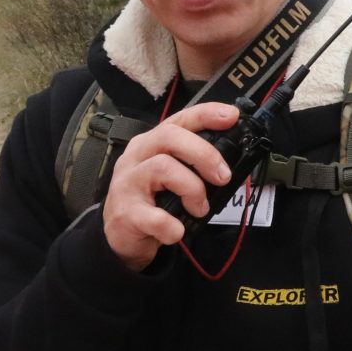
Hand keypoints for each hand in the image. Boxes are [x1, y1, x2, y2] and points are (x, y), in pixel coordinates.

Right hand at [102, 103, 242, 270]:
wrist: (120, 235)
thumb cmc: (151, 201)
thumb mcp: (171, 176)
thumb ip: (193, 167)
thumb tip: (229, 168)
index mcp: (150, 144)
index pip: (179, 120)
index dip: (206, 114)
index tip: (231, 116)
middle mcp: (136, 157)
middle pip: (169, 137)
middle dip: (204, 154)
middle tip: (223, 176)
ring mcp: (128, 183)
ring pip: (163, 168)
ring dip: (192, 189)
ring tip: (199, 208)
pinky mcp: (126, 212)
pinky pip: (156, 217)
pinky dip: (173, 226)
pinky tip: (177, 231)